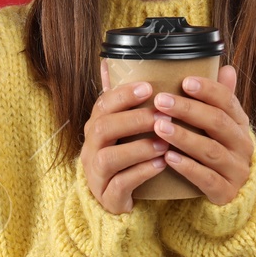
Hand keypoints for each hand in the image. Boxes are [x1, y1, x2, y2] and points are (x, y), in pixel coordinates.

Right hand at [81, 60, 170, 214]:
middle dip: (133, 120)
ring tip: (165, 143)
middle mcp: (91, 148)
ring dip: (138, 148)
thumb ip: (123, 98)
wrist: (120, 197)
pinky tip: (161, 165)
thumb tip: (112, 59)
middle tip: (163, 117)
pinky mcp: (107, 196)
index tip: (148, 87)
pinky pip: (120, 184)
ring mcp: (96, 174)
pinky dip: (141, 173)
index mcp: (96, 127)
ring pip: (108, 157)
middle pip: (102, 128)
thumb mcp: (125, 126)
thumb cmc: (126, 155)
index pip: (103, 104)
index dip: (123, 94)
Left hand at [151, 64, 253, 205]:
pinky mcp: (226, 192)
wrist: (228, 192)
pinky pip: (207, 179)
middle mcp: (242, 144)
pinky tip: (168, 158)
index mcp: (240, 123)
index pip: (227, 100)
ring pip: (211, 150)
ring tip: (160, 128)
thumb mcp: (219, 124)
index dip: (207, 89)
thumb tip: (226, 67)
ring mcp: (236, 169)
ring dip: (184, 137)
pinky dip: (187, 168)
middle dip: (188, 110)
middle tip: (160, 101)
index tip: (184, 81)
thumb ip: (219, 99)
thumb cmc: (216, 149)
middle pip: (217, 122)